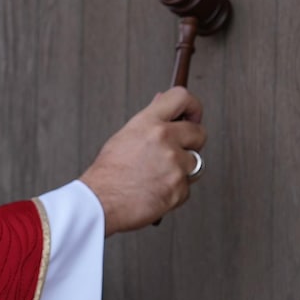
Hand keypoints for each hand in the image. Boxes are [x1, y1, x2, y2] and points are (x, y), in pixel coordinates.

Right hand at [79, 87, 205, 235]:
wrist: (101, 201)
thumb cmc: (107, 173)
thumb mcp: (125, 137)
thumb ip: (150, 121)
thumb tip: (164, 104)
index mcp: (148, 123)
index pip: (181, 98)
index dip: (192, 107)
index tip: (192, 115)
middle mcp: (164, 139)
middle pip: (199, 132)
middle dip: (191, 142)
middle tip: (177, 150)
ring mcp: (175, 164)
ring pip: (196, 162)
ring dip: (182, 169)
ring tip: (158, 175)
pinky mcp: (180, 187)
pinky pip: (187, 186)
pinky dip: (175, 190)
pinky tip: (156, 189)